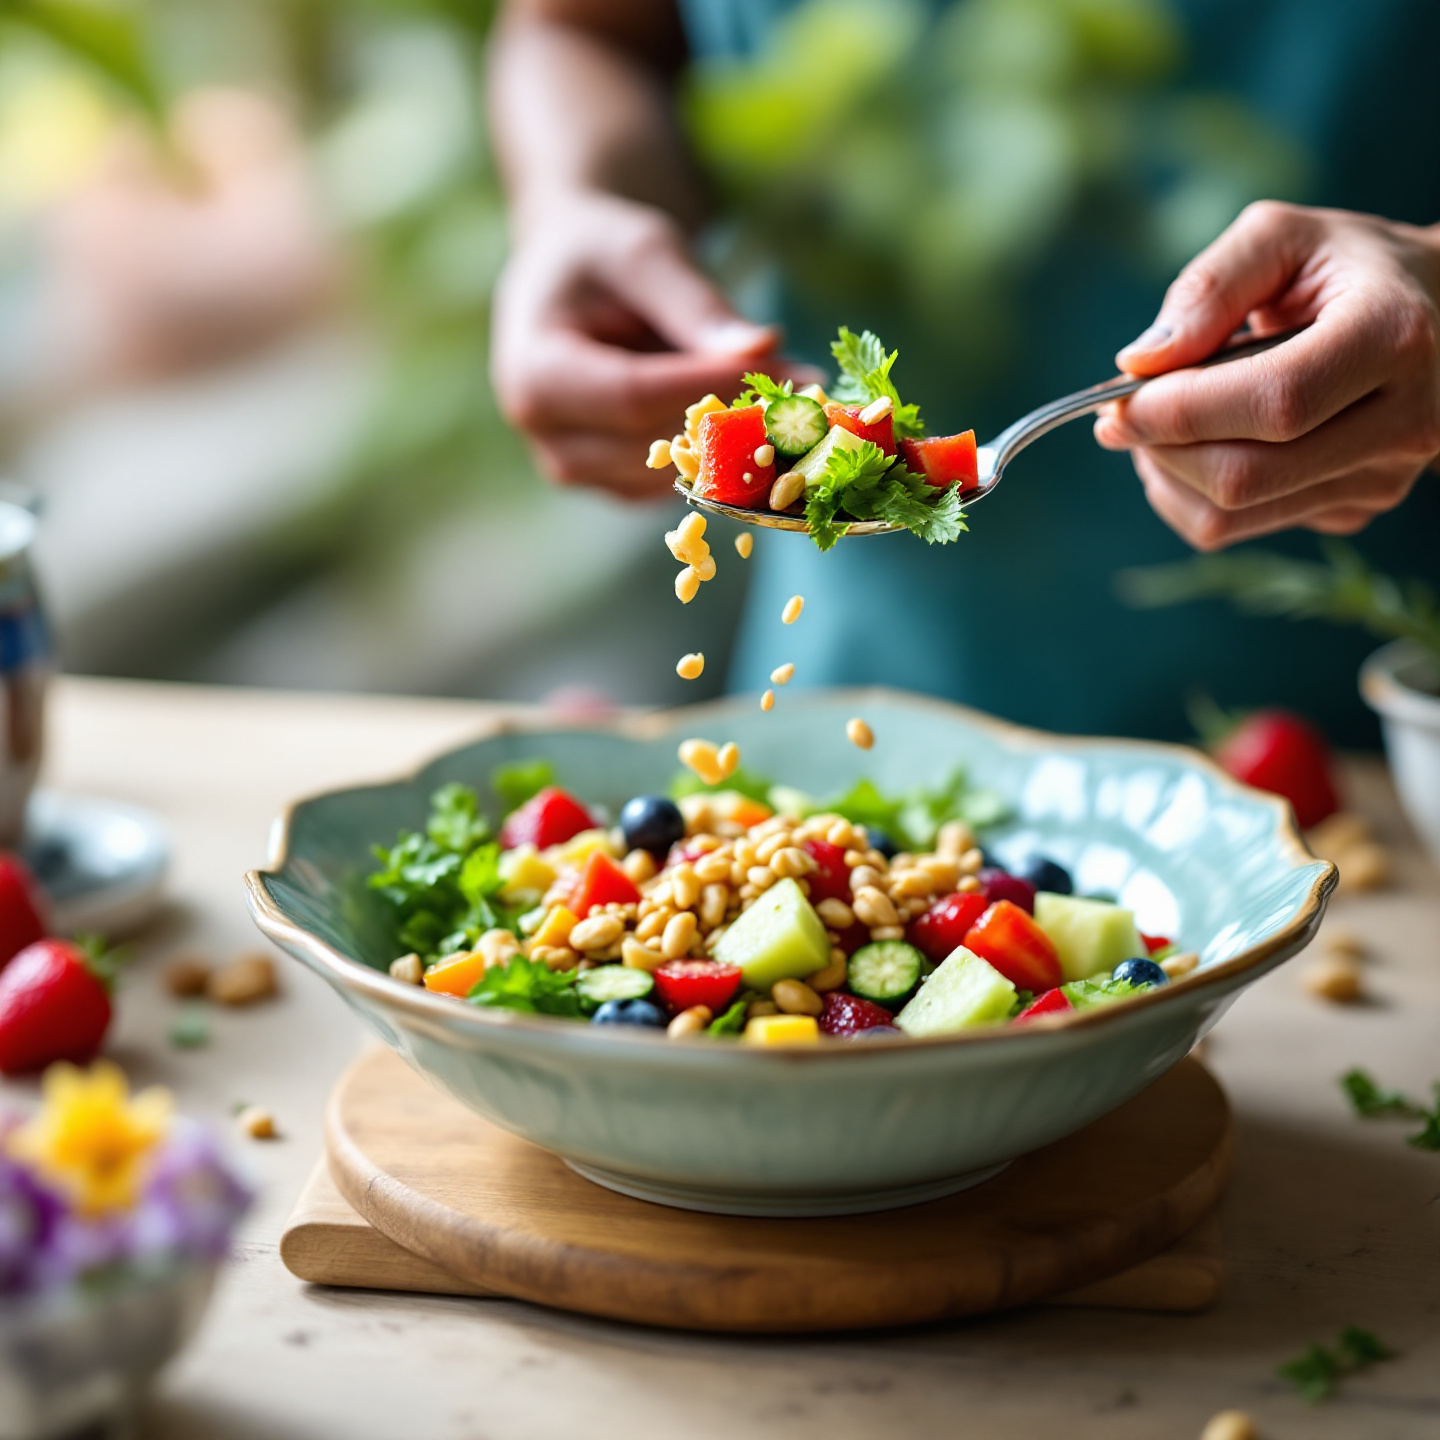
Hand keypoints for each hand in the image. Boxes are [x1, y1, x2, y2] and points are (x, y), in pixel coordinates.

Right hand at [492, 191, 819, 498]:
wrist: (570, 283)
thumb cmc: (602, 255)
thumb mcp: (645, 253)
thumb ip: (697, 303)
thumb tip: (766, 347)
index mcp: (534, 373)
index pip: (633, 396)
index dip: (710, 388)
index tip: (783, 366)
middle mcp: (549, 437)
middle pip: (656, 442)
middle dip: (736, 415)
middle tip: (812, 384)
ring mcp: (581, 471)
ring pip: (676, 475)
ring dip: (742, 441)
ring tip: (795, 394)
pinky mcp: (616, 486)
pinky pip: (683, 485)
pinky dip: (730, 457)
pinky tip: (764, 418)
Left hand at [1094, 202, 1439, 548]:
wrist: (1433, 313)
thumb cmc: (1345, 268)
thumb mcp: (1283, 238)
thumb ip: (1209, 287)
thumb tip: (1141, 360)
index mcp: (1394, 336)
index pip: (1274, 402)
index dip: (1179, 411)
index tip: (1116, 402)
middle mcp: (1405, 420)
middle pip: (1246, 474)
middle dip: (1160, 449)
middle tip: (1123, 416)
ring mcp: (1383, 478)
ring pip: (1233, 515)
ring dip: (1166, 476)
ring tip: (1158, 426)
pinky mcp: (1353, 511)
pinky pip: (1239, 526)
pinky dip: (1190, 493)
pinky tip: (1197, 445)